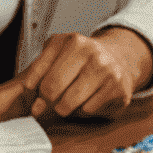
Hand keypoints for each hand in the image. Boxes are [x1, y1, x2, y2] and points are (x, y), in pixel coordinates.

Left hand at [19, 28, 152, 120]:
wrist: (119, 60)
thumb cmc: (83, 61)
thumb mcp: (58, 54)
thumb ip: (39, 71)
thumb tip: (33, 102)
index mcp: (73, 41)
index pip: (40, 72)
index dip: (33, 87)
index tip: (33, 91)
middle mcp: (92, 53)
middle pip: (52, 90)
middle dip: (47, 101)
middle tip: (50, 100)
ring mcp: (107, 71)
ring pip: (69, 104)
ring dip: (65, 108)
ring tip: (70, 99)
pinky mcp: (118, 90)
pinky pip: (87, 111)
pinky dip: (82, 111)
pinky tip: (88, 100)